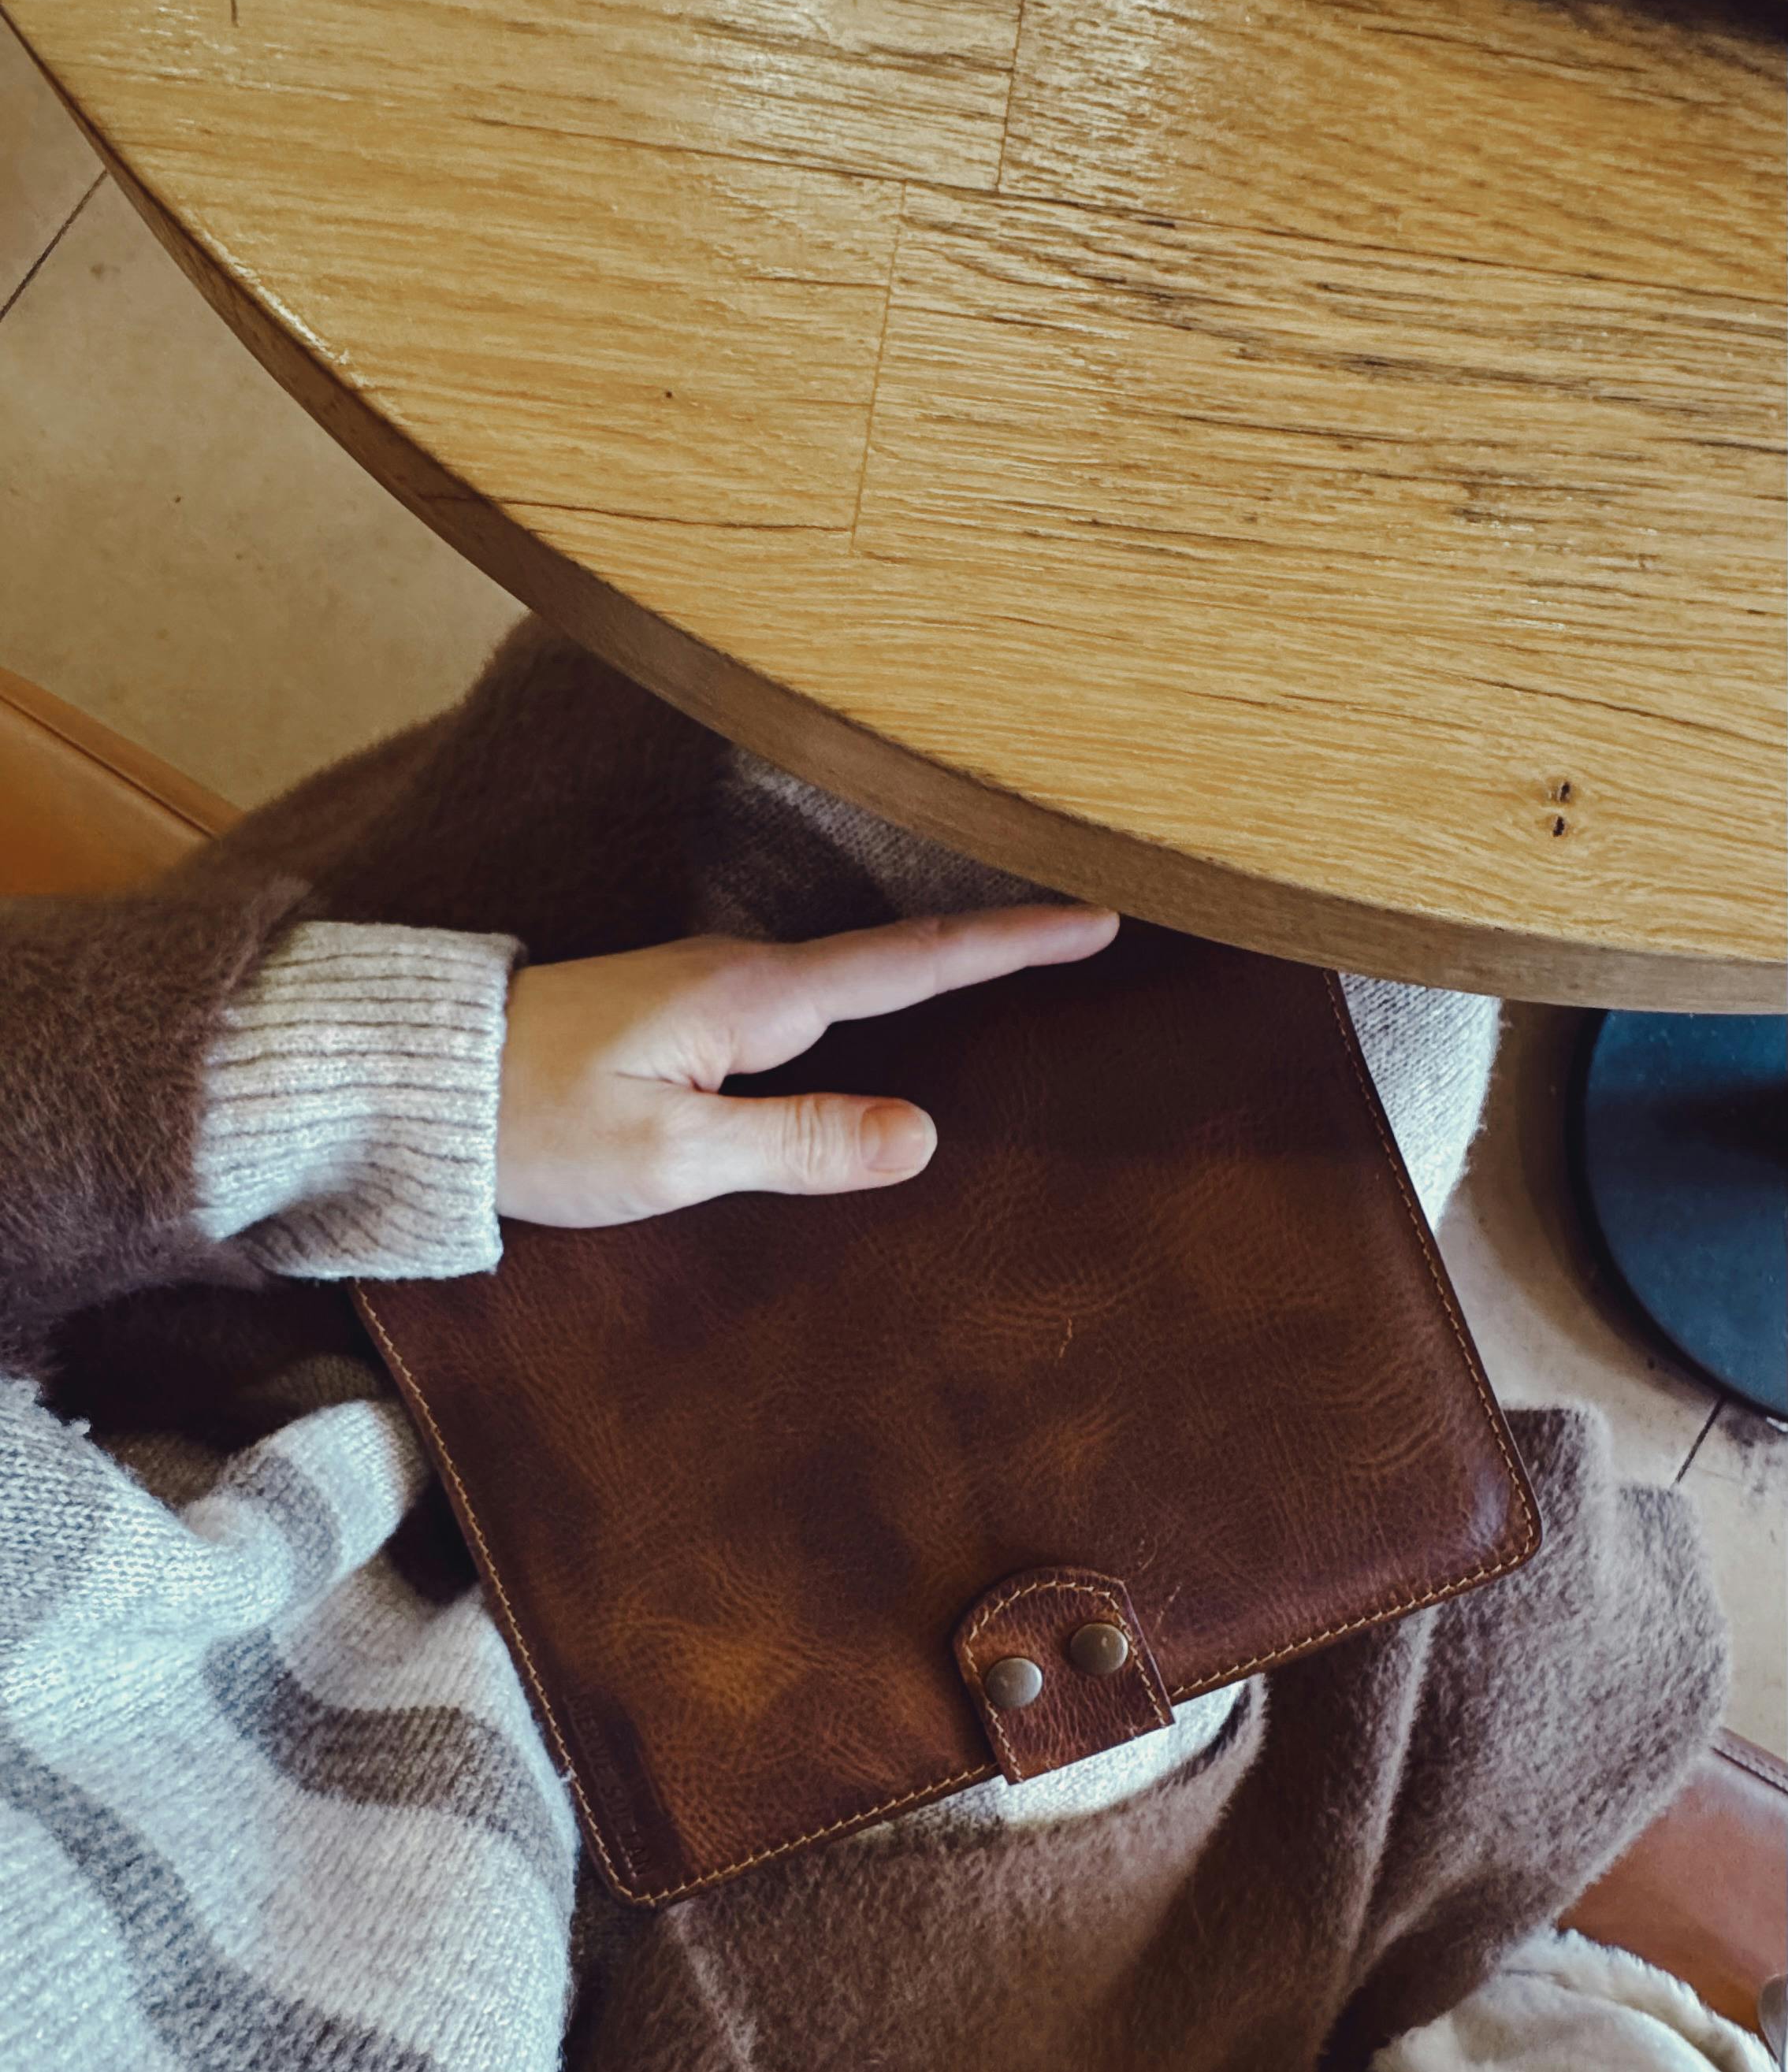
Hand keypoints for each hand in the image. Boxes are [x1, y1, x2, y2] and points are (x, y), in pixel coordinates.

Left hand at [494, 905, 1117, 1225]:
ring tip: (1026, 959)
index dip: (1010, 941)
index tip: (1097, 914)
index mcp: (751, 996)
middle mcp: (740, 973)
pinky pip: (803, 1007)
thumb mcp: (670, 1157)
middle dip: (995, 942)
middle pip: (895, 960)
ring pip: (848, 983)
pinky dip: (867, 1001)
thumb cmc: (530, 1125)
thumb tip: (923, 1136)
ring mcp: (709, 986)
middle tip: (1093, 927)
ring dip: (932, 971)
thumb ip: (797, 1143)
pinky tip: (892, 1017)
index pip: (911, 965)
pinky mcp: (682, 1012)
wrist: (413, 1086)